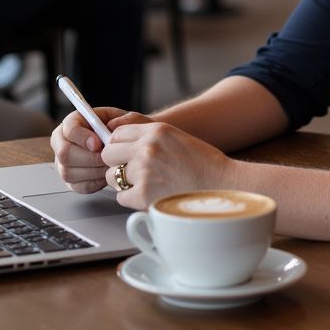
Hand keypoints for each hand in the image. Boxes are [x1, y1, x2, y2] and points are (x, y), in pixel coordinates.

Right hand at [51, 107, 151, 193]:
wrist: (128, 146)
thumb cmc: (124, 131)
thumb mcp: (129, 119)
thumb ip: (124, 119)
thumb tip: (111, 126)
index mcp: (74, 122)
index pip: (68, 129)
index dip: (81, 137)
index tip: (98, 143)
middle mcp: (63, 142)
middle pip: (65, 153)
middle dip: (89, 158)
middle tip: (107, 158)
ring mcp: (64, 163)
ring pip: (69, 172)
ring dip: (94, 171)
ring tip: (110, 165)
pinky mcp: (71, 180)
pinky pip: (78, 186)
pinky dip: (95, 182)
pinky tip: (106, 174)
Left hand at [100, 120, 233, 210]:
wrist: (222, 184)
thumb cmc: (202, 164)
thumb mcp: (175, 138)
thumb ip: (149, 138)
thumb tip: (120, 145)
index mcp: (156, 130)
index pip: (116, 134)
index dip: (118, 146)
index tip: (124, 154)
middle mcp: (147, 147)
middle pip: (108, 154)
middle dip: (116, 163)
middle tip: (130, 172)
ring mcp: (144, 170)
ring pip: (111, 177)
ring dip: (123, 182)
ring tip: (144, 185)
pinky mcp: (143, 194)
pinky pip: (121, 197)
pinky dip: (131, 199)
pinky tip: (149, 196)